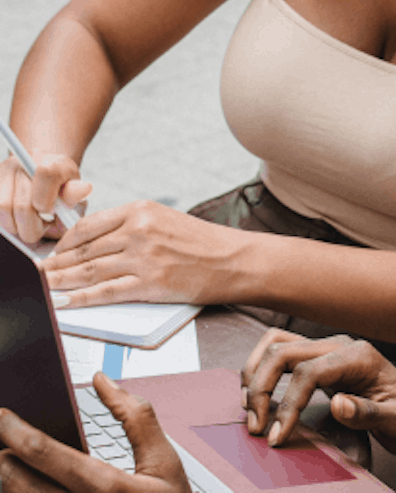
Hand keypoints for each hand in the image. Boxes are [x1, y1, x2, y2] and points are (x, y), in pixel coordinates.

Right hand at [0, 152, 90, 244]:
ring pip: (4, 208)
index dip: (47, 201)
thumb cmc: (62, 192)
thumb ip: (76, 196)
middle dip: (33, 225)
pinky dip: (6, 221)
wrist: (44, 179)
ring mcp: (5, 170)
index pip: (46, 173)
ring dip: (17, 225)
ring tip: (30, 222)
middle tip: (42, 226)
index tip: (50, 212)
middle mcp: (25, 160)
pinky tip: (18, 218)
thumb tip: (84, 188)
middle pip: (23, 203)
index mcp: (53, 160)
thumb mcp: (75, 196)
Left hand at [0, 371, 189, 491]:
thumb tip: (102, 379)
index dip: (16, 430)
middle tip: (4, 441)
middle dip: (3, 457)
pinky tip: (29, 485)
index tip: (2, 414)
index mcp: (108, 489)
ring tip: (13, 465)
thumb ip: (135, 416)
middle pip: (15, 481)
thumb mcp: (163, 460)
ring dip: (8, 480)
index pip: (46, 454)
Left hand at [41, 200, 242, 307]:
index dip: (65, 242)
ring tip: (48, 287)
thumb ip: (131, 225)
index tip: (56, 252)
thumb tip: (97, 241)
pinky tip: (69, 302)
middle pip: (84, 250)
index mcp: (141, 210)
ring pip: (90, 271)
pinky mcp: (151, 284)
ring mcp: (144, 258)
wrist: (234, 260)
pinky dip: (83, 299)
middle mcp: (139, 231)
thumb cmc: (204, 242)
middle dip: (58, 264)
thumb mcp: (165, 219)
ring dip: (63, 282)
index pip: (88, 226)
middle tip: (43, 272)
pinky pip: (107, 292)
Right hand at [241, 329, 395, 458]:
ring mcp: (330, 350)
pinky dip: (262, 370)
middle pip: (284, 352)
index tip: (278, 436)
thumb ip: (368, 413)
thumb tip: (338, 403)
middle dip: (261, 388)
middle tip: (257, 426)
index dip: (288, 404)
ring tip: (252, 411)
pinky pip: (282, 353)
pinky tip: (259, 396)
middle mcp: (342, 346)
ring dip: (256, 374)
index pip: (309, 371)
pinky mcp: (321, 361)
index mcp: (361, 357)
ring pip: (277, 346)